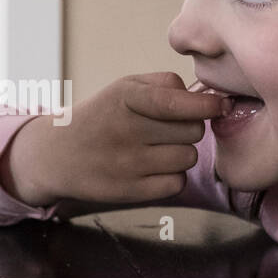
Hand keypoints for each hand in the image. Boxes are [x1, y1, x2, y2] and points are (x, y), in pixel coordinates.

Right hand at [0, 72, 229, 205]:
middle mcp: (126, 130)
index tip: (219, 105)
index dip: (208, 104)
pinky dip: (172, 177)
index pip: (180, 102)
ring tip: (156, 149)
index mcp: (126, 97)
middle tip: (167, 129)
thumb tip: (209, 99)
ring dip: (181, 153)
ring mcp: (128, 164)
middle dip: (189, 128)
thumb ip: (165, 85)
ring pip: (188, 158)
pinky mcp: (130, 191)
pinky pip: (177, 183)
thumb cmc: (102, 116)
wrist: (57, 155)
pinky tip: (152, 169)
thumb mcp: (124, 88)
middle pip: (193, 131)